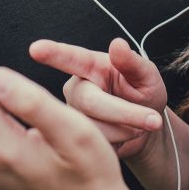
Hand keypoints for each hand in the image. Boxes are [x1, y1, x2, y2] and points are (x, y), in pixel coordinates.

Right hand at [30, 38, 167, 159]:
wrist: (145, 128)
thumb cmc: (144, 94)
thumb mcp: (147, 76)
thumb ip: (133, 62)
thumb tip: (117, 44)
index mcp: (90, 66)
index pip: (70, 58)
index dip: (53, 54)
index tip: (35, 49)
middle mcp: (75, 88)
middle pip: (89, 102)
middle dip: (124, 112)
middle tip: (153, 120)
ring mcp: (71, 115)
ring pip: (94, 128)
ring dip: (125, 129)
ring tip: (137, 124)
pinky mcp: (73, 138)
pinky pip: (96, 146)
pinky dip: (120, 142)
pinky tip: (123, 136)